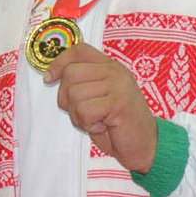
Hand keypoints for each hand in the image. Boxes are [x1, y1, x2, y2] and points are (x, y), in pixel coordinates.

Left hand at [44, 42, 157, 172]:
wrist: (145, 145)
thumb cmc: (119, 126)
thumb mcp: (98, 99)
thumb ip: (82, 84)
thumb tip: (52, 76)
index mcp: (109, 67)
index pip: (78, 51)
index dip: (59, 62)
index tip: (49, 79)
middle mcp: (115, 71)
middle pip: (71, 73)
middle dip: (67, 98)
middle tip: (83, 113)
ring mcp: (118, 85)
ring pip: (75, 94)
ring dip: (79, 115)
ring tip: (96, 121)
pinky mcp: (118, 102)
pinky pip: (85, 110)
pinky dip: (88, 124)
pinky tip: (103, 126)